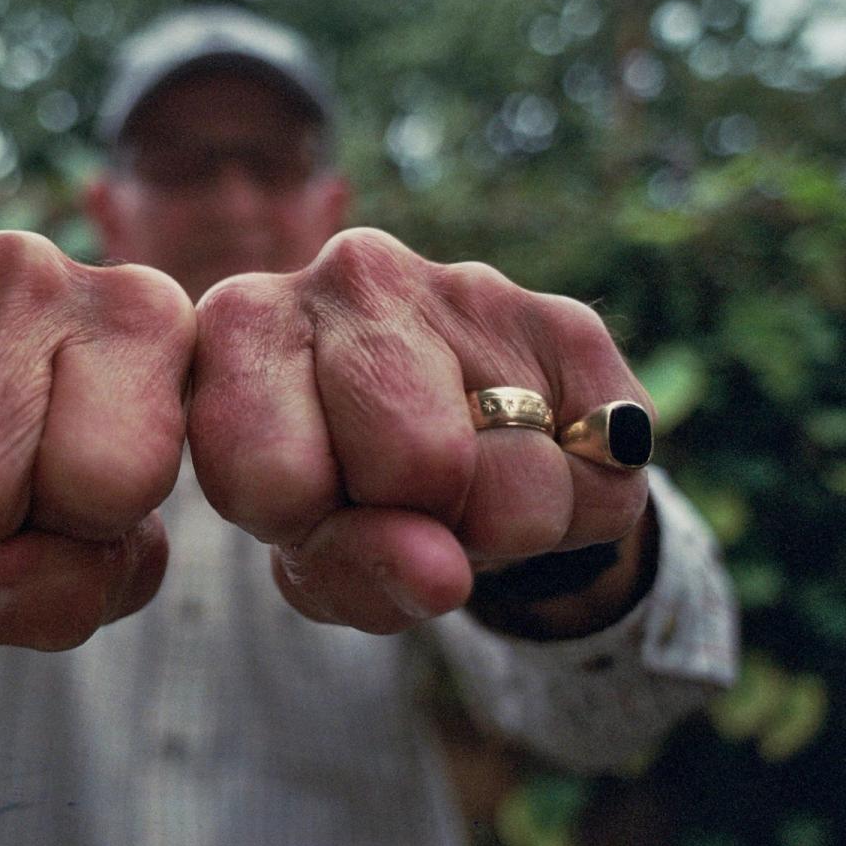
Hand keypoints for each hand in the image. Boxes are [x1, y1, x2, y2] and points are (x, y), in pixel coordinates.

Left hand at [187, 228, 653, 635]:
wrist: (444, 450)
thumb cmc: (339, 496)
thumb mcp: (312, 553)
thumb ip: (350, 572)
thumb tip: (443, 573)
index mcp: (246, 319)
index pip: (272, 474)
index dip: (305, 528)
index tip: (309, 506)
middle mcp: (353, 272)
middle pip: (413, 462)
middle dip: (416, 521)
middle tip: (397, 498)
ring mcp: (470, 285)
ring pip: (516, 483)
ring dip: (499, 529)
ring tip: (461, 485)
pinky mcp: (571, 325)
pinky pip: (600, 484)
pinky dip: (572, 514)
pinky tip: (527, 461)